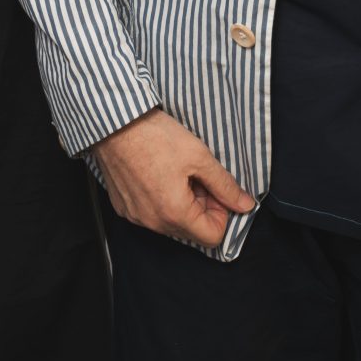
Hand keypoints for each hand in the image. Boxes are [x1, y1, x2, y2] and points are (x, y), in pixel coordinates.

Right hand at [94, 108, 254, 249]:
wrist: (114, 123)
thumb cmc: (156, 136)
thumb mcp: (200, 156)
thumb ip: (225, 185)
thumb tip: (245, 204)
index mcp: (175, 213)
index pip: (213, 236)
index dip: (221, 212)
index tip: (215, 189)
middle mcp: (153, 223)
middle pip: (191, 230)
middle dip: (201, 207)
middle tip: (197, 176)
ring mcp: (135, 216)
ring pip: (171, 223)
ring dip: (182, 203)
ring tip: (177, 172)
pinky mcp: (123, 207)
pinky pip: (151, 214)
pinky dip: (160, 200)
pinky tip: (158, 174)